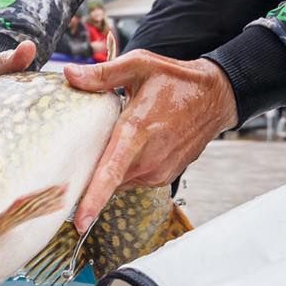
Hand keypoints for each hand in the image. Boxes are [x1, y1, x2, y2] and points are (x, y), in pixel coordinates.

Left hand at [65, 50, 236, 231]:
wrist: (215, 97)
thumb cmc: (177, 81)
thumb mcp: (140, 66)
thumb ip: (103, 74)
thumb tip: (70, 74)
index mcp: (137, 132)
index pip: (111, 173)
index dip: (93, 199)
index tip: (79, 220)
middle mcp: (149, 158)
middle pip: (107, 180)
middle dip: (90, 175)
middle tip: (80, 156)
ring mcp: (158, 171)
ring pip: (119, 181)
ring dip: (110, 169)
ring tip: (115, 143)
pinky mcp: (164, 177)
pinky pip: (133, 180)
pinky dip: (126, 169)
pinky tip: (131, 149)